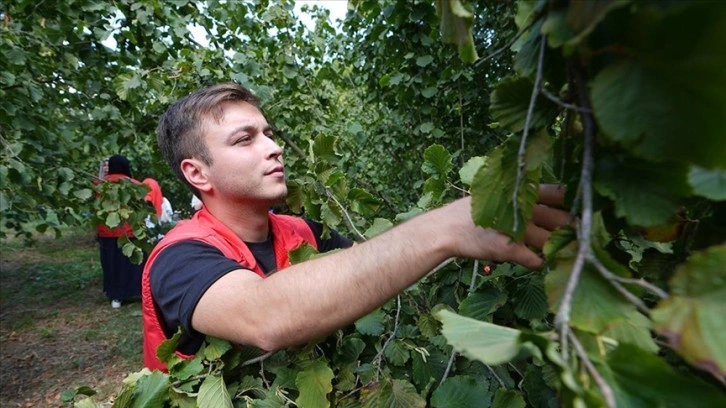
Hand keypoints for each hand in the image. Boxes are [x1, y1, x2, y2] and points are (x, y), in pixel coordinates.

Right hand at [440, 184, 568, 268]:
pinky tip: (538, 262)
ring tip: (561, 251)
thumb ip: (516, 198)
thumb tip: (540, 200)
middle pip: (558, 218)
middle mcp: (522, 209)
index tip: (580, 205)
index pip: (556, 192)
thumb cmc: (468, 213)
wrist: (445, 230)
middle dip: (570, 227)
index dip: (571, 200)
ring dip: (557, 247)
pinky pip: (534, 260)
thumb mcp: (494, 197)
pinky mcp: (510, 250)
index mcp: (520, 193)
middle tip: (579, 233)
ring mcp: (517, 230)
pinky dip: (538, 262)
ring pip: (549, 240)